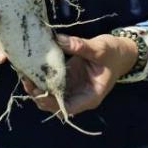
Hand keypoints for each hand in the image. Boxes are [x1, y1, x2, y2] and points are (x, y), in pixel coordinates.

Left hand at [22, 32, 138, 116]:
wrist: (122, 52)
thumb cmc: (115, 53)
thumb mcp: (100, 49)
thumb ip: (80, 46)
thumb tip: (58, 39)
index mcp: (90, 96)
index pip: (67, 107)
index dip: (50, 102)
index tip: (37, 89)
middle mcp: (79, 97)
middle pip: (54, 104)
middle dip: (39, 94)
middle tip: (26, 78)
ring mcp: (73, 89)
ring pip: (50, 95)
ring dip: (37, 87)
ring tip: (24, 72)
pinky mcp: (68, 81)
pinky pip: (51, 84)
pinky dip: (41, 78)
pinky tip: (31, 67)